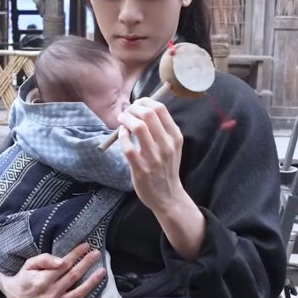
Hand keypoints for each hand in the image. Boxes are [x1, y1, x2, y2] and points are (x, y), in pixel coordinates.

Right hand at [0, 244, 105, 297]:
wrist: (16, 296)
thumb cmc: (24, 277)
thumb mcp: (30, 263)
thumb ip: (45, 260)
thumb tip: (61, 261)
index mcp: (42, 281)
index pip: (64, 265)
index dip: (76, 254)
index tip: (86, 246)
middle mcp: (50, 295)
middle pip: (73, 277)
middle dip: (86, 264)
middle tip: (97, 254)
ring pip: (78, 294)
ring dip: (92, 283)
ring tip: (102, 272)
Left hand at [118, 97, 185, 212]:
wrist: (167, 196)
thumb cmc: (167, 168)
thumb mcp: (173, 147)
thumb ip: (163, 129)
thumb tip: (143, 109)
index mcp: (175, 137)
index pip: (161, 109)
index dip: (145, 101)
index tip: (138, 103)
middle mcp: (166, 145)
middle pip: (148, 114)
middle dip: (134, 108)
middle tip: (127, 111)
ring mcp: (153, 157)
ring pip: (138, 127)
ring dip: (126, 119)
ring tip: (122, 119)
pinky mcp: (140, 168)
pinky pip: (127, 146)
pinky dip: (122, 135)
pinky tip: (122, 134)